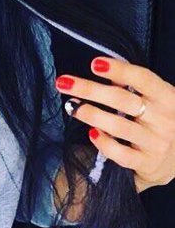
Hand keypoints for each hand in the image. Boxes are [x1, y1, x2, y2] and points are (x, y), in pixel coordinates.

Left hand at [55, 57, 174, 193]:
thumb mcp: (154, 99)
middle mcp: (165, 120)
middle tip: (63, 83)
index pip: (143, 79)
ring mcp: (157, 143)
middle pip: (122, 100)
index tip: (94, 64)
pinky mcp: (148, 164)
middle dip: (89, 90)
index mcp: (167, 98)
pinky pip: (120, 154)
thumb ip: (131, 84)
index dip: (120, 69)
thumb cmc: (160, 119)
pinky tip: (90, 133)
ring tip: (71, 107)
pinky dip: (103, 143)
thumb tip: (101, 67)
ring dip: (90, 114)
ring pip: (118, 126)